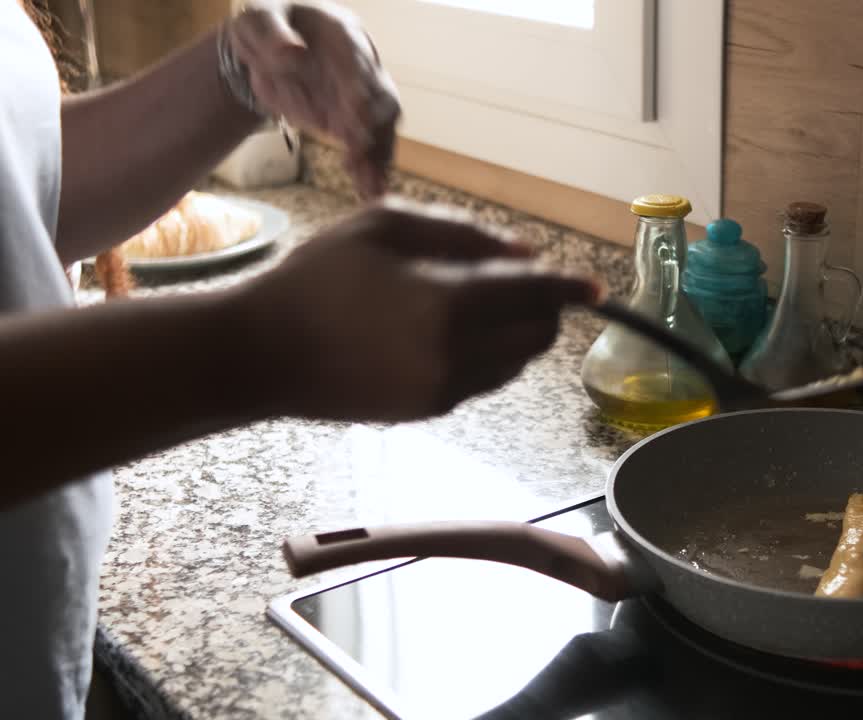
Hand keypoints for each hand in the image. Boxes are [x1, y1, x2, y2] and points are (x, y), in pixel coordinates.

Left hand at [226, 1, 399, 196]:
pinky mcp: (354, 121)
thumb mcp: (257, 20)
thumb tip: (292, 54)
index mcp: (343, 35)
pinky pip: (370, 146)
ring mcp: (361, 96)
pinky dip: (370, 168)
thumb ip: (272, 34)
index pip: (358, 64)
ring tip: (371, 185)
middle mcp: (363, 66)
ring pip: (382, 128)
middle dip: (375, 130)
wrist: (270, 47)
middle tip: (359, 154)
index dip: (360, 91)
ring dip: (378, 156)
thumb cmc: (265, 27)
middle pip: (382, 99)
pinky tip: (368, 189)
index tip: (358, 117)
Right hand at [233, 197, 599, 420]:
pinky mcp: (431, 410)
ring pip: (516, 363)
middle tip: (522, 283)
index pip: (535, 293)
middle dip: (544, 308)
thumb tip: (524, 252)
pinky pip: (486, 381)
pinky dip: (490, 355)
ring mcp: (446, 390)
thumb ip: (463, 234)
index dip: (571, 287)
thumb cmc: (316, 277)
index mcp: (448, 302)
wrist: (261, 354)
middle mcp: (458, 354)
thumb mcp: (385, 227)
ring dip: (518, 333)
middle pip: (537, 335)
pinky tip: (453, 333)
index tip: (598, 288)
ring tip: (478, 304)